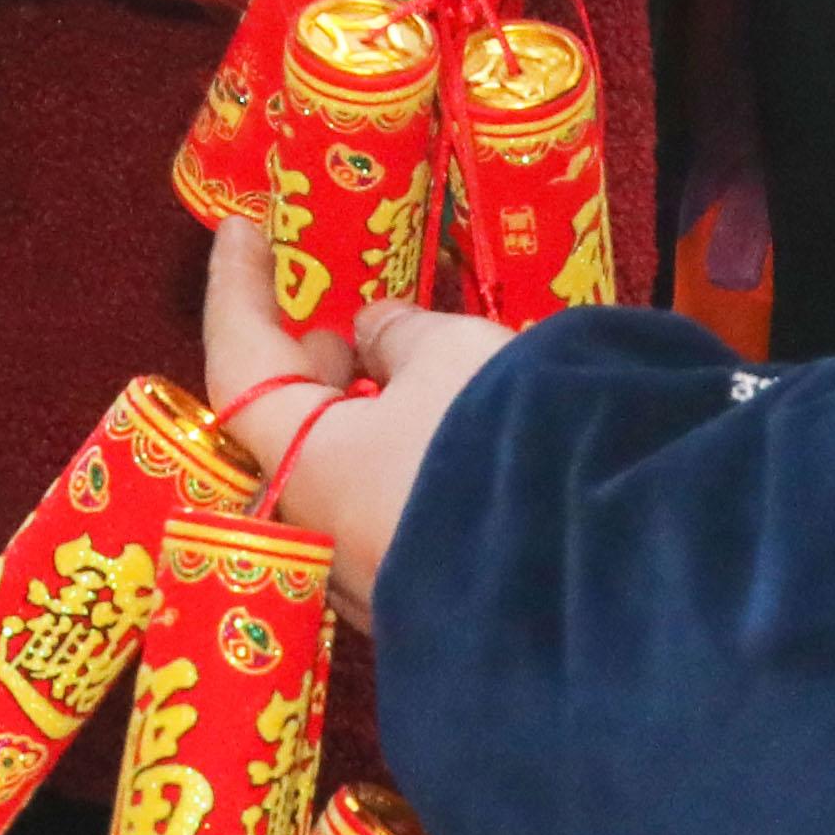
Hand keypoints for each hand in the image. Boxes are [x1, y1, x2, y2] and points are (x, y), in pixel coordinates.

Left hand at [201, 215, 513, 621]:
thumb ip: (399, 334)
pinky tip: (430, 430)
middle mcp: (317, 539)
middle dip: (304, 368)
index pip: (239, 366)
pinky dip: (387, 463)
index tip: (238, 231)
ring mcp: (366, 582)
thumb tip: (374, 330)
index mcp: (301, 470)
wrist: (598, 570)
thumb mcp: (450, 356)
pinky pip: (379, 516)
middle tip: (331, 316)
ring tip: (390, 367)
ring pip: (334, 479)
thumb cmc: (498, 441)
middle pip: (281, 434)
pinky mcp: (416, 602)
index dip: (236, 290)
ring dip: (350, 417)